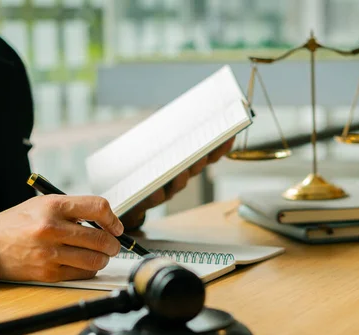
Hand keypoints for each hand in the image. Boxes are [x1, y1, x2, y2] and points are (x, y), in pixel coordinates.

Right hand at [0, 195, 123, 281]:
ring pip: (95, 260)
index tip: (116, 227)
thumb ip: (74, 209)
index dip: (113, 219)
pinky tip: (85, 263)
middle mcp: (51, 229)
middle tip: (113, 244)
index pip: (98, 207)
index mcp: (53, 206)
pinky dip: (89, 269)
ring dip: (104, 259)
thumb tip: (107, 222)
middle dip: (113, 244)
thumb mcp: (44, 204)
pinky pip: (82, 274)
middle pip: (101, 238)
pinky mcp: (48, 273)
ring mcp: (49, 253)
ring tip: (100, 255)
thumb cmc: (20, 222)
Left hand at [120, 138, 234, 230]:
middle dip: (202, 160)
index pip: (207, 155)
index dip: (219, 148)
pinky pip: (154, 198)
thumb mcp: (157, 148)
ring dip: (181, 178)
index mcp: (185, 163)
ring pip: (178, 184)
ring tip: (182, 170)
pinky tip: (155, 189)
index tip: (230, 136)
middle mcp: (179, 177)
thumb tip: (178, 110)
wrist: (128, 195)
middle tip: (206, 150)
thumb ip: (166, 134)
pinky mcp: (148, 199)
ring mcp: (166, 189)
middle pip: (196, 169)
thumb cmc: (146, 168)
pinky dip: (156, 194)